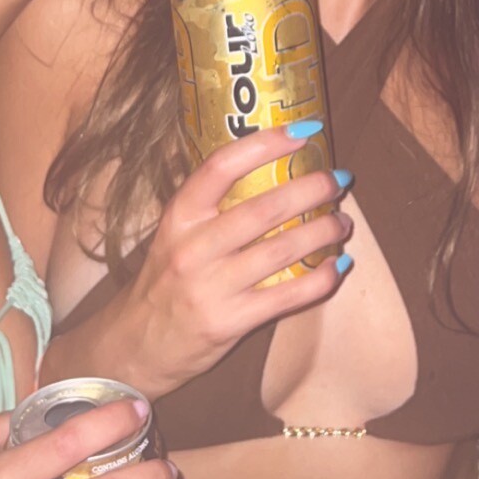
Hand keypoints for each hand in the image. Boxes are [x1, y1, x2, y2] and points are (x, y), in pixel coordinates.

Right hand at [106, 125, 353, 396]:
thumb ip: (213, 205)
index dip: (265, 144)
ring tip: (342, 222)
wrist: (135, 346)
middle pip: (263, 208)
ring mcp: (211, 287)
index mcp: (179, 216)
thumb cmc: (166, 280)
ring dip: (323, 232)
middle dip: (311, 189)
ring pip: (282, 250)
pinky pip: (287, 296)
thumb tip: (274, 167)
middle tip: (338, 179)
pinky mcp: (230, 322)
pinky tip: (337, 266)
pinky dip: (320, 279)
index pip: (221, 166)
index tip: (303, 132)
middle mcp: (193, 247)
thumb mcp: (176, 233)